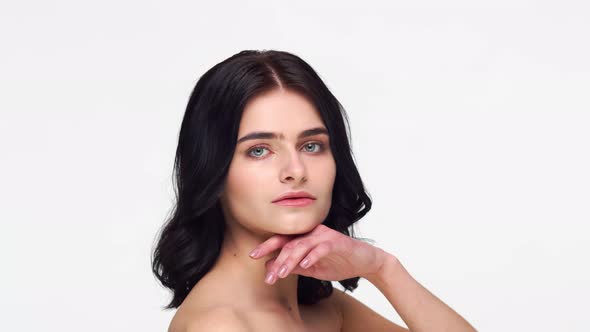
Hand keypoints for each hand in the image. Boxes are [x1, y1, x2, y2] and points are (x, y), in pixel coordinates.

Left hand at [248, 224, 387, 284]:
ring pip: (301, 245)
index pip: (282, 240)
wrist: (365, 262)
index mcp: (305, 237)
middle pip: (288, 241)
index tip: (253, 256)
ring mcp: (324, 236)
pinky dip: (311, 256)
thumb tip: (271, 267)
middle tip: (265, 271)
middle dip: (274, 256)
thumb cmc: (338, 262)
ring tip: (281, 274)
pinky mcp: (337, 242)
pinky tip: (304, 265)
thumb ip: (293, 266)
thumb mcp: (311, 268)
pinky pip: (321, 248)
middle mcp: (312, 233)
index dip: (267, 246)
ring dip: (289, 260)